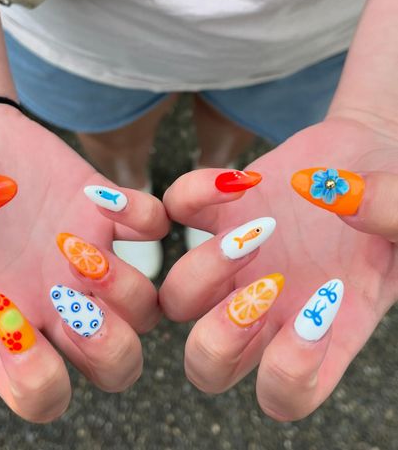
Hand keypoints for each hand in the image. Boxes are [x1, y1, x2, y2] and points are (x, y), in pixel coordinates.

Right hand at [0, 105, 168, 421]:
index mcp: (3, 320)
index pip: (41, 393)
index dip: (40, 382)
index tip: (17, 327)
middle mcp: (55, 299)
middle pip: (116, 364)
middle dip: (109, 347)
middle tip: (77, 303)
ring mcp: (88, 258)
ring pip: (145, 308)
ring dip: (128, 287)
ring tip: (80, 245)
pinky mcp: (108, 212)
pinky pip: (153, 226)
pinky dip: (144, 217)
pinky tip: (103, 197)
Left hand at [160, 115, 397, 420]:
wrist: (364, 156)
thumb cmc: (394, 201)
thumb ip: (394, 217)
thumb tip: (346, 202)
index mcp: (321, 329)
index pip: (282, 396)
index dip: (288, 374)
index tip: (317, 312)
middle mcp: (268, 306)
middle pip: (207, 364)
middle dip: (220, 337)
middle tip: (267, 285)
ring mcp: (235, 261)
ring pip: (176, 298)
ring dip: (204, 268)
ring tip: (258, 227)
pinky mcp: (219, 212)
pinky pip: (177, 211)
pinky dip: (191, 197)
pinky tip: (240, 182)